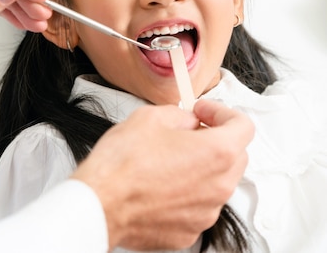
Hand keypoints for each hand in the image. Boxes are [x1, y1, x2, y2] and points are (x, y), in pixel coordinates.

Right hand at [71, 99, 253, 249]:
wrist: (101, 203)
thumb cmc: (121, 165)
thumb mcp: (149, 117)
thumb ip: (179, 115)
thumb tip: (186, 121)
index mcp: (217, 153)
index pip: (243, 126)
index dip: (222, 113)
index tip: (203, 113)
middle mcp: (219, 186)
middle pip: (235, 156)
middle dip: (215, 140)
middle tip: (188, 133)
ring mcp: (206, 212)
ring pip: (217, 184)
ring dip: (201, 169)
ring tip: (167, 161)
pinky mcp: (190, 231)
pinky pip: (198, 207)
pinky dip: (186, 194)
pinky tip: (159, 185)